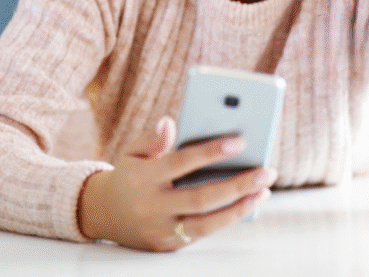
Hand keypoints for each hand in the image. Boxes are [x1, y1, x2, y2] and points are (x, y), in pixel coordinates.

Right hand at [77, 116, 276, 251]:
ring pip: (207, 223)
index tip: (240, 141)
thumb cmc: (128, 176)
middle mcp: (151, 206)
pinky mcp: (168, 245)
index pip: (181, 162)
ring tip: (264, 190)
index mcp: (143, 177)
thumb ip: (152, 138)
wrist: (101, 214)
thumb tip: (170, 122)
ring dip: (240, 207)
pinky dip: (227, 219)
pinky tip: (248, 203)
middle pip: (201, 197)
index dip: (211, 152)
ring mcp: (160, 230)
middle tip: (267, 171)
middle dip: (238, 185)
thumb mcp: (132, 152)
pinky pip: (203, 233)